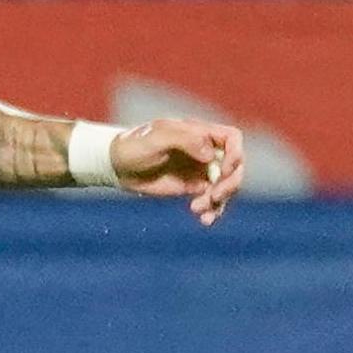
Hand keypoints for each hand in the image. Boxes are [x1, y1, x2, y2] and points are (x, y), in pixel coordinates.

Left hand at [113, 118, 245, 224]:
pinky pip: (212, 199)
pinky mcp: (194, 187)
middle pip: (235, 166)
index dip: (236, 153)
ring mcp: (201, 169)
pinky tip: (205, 220)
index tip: (224, 170)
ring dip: (220, 200)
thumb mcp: (157, 138)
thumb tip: (210, 155)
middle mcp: (206, 150)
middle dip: (229, 184)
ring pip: (226, 185)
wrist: (117, 166)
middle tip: (213, 197)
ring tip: (198, 210)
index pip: (232, 138)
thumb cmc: (134, 145)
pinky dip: (213, 210)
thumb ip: (185, 140)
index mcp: (200, 132)